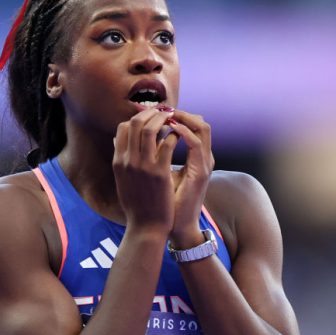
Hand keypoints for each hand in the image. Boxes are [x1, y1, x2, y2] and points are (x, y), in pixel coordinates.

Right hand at [112, 108, 180, 232]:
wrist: (146, 227)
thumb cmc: (136, 205)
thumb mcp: (122, 180)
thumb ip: (120, 159)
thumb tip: (116, 140)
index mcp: (118, 161)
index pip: (122, 128)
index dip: (137, 118)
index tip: (150, 117)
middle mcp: (128, 160)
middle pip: (135, 123)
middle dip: (151, 113)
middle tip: (164, 112)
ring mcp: (143, 166)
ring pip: (151, 129)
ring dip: (163, 119)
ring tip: (173, 119)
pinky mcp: (160, 173)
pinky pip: (167, 144)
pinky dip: (174, 135)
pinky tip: (179, 136)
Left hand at [165, 110, 213, 247]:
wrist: (170, 226)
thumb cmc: (163, 203)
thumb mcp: (160, 177)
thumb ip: (153, 159)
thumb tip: (130, 143)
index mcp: (196, 160)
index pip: (195, 127)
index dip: (180, 116)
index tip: (159, 112)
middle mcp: (204, 159)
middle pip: (202, 123)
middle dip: (182, 112)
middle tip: (164, 108)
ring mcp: (205, 164)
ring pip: (203, 128)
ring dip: (185, 117)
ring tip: (168, 113)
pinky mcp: (201, 172)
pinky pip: (196, 144)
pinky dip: (184, 132)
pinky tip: (172, 128)